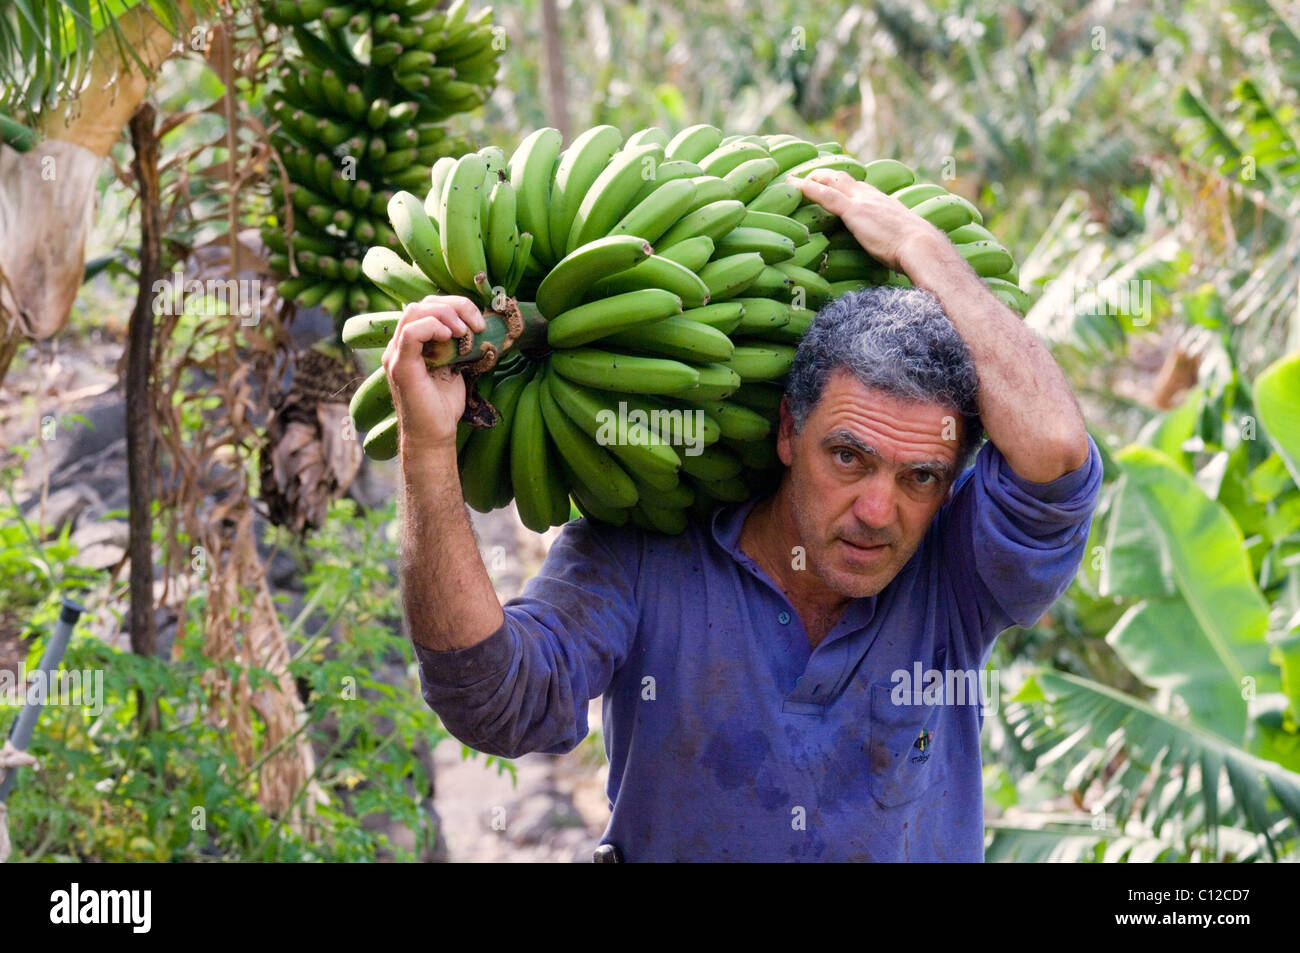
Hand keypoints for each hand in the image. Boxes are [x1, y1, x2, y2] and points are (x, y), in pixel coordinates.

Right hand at [380, 295, 485, 458]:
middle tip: (476, 325)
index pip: (428, 306)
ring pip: (414, 312)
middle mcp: (399, 345)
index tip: (479, 323)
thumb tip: (479, 324)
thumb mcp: (456, 366)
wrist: (434, 435)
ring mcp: (396, 354)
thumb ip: (459, 345)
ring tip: (464, 332)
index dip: (455, 305)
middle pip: (422, 304)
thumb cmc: (444, 406)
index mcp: (411, 343)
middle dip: (455, 306)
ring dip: (446, 315)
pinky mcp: (399, 367)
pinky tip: (450, 337)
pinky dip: (433, 327)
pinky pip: (410, 333)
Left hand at [786, 169, 944, 273]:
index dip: (844, 183)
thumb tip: (894, 249)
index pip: (860, 186)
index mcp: (884, 202)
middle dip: (826, 175)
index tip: (833, 182)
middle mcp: (872, 196)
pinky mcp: (853, 211)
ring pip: (832, 182)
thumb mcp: (902, 238)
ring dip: (813, 179)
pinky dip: (809, 189)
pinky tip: (796, 186)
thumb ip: (893, 237)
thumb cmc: (915, 249)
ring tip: (795, 180)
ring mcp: (862, 201)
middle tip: (810, 176)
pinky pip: (826, 196)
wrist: (921, 246)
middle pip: (845, 178)